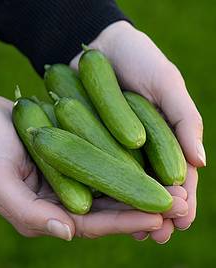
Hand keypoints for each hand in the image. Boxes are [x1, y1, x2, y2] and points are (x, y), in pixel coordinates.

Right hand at [0, 90, 169, 239]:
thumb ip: (26, 211)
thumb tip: (66, 232)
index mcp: (46, 210)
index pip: (92, 223)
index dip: (125, 222)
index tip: (159, 217)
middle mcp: (62, 196)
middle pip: (109, 207)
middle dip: (145, 208)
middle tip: (182, 205)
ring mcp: (69, 173)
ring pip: (112, 185)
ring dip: (144, 186)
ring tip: (178, 187)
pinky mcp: (73, 152)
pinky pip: (104, 159)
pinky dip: (127, 163)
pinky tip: (151, 160)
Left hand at [71, 21, 204, 242]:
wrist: (101, 47)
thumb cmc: (139, 59)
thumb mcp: (167, 83)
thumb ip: (184, 119)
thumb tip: (201, 163)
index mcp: (164, 135)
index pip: (178, 173)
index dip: (182, 197)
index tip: (183, 220)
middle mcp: (141, 146)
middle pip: (152, 184)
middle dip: (158, 212)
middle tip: (160, 237)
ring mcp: (115, 146)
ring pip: (126, 183)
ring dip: (131, 209)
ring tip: (136, 234)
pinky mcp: (91, 141)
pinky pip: (97, 168)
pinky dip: (104, 189)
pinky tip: (104, 208)